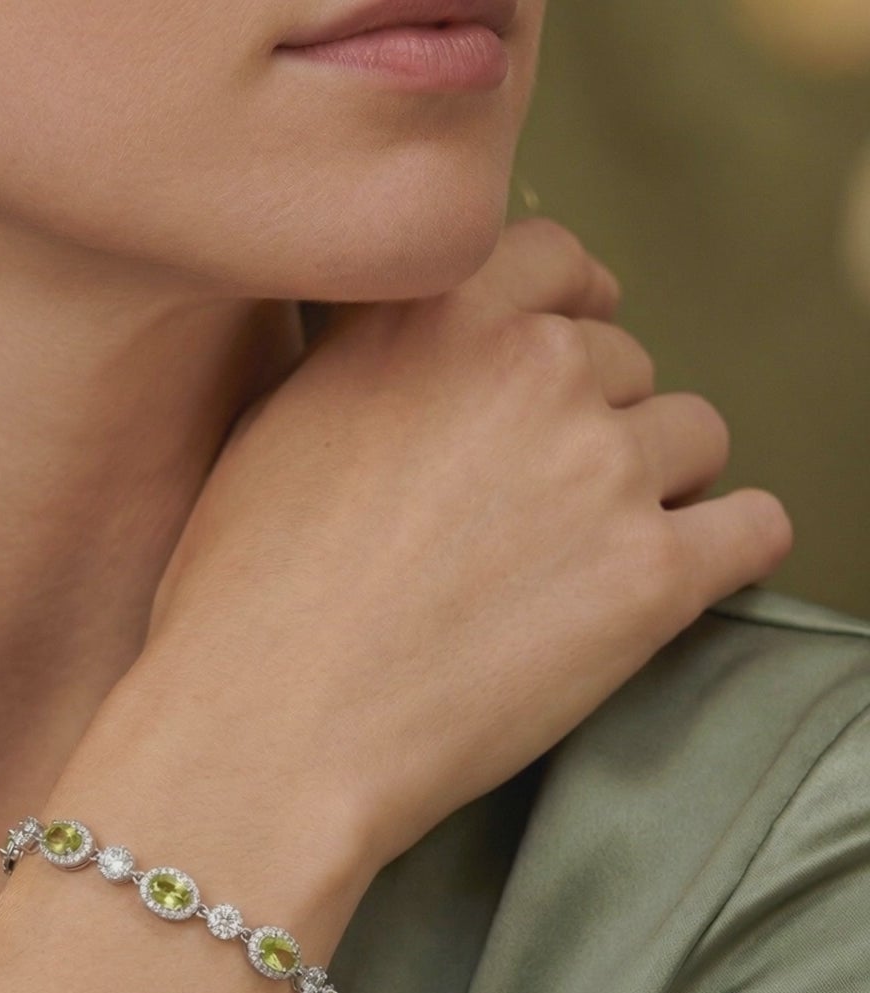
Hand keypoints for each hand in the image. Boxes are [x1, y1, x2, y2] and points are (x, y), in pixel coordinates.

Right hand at [127, 219, 793, 868]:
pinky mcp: (654, 576)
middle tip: (538, 502)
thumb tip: (423, 362)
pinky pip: (753, 527)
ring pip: (691, 438)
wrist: (268, 729)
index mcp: (433, 317)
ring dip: (652, 486)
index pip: (555, 260)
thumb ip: (373, 361)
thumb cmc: (242, 597)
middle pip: (623, 362)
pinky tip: (679, 577)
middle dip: (591, 421)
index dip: (567, 312)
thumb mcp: (277, 427)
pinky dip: (726, 548)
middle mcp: (530, 368)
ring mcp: (601, 468)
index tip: (564, 356)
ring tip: (583, 557)